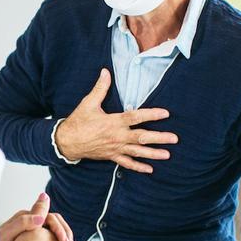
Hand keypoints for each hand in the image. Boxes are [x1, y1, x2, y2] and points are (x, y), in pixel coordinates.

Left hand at [0, 193, 73, 240]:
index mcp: (25, 217)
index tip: (64, 239)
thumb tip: (40, 216)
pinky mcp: (34, 240)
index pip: (48, 216)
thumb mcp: (6, 234)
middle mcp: (30, 221)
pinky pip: (50, 238)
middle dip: (64, 231)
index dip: (58, 226)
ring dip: (63, 235)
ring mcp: (33, 230)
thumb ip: (22, 222)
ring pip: (53, 229)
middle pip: (54, 221)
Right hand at [54, 68, 178, 172]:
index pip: (136, 117)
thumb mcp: (88, 103)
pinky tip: (150, 169)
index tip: (165, 113)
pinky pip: (127, 163)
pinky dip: (138, 167)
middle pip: (141, 137)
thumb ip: (100, 88)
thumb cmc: (78, 121)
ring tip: (168, 155)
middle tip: (174, 138)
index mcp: (113, 121)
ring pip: (137, 152)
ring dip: (153, 154)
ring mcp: (115, 148)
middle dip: (159, 138)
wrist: (66, 142)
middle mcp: (117, 136)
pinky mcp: (111, 156)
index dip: (151, 114)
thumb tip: (105, 71)